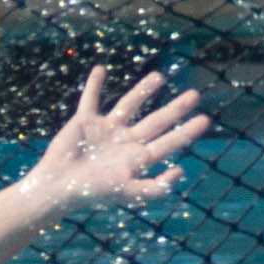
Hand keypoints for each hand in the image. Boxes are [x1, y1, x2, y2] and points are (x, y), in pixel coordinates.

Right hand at [19, 67, 212, 213]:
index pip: (168, 142)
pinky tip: (100, 70)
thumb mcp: (128, 192)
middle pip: (156, 122)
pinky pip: (90, 99)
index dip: (186, 132)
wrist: (58, 187)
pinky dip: (94, 85)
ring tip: (159, 77)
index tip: (205, 119)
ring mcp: (105, 131)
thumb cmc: (92, 193)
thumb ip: (155, 188)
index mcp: (137, 158)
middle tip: (195, 95)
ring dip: (143, 91)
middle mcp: (125, 142)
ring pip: (129, 106)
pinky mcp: (84, 122)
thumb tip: (181, 171)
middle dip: (175, 109)